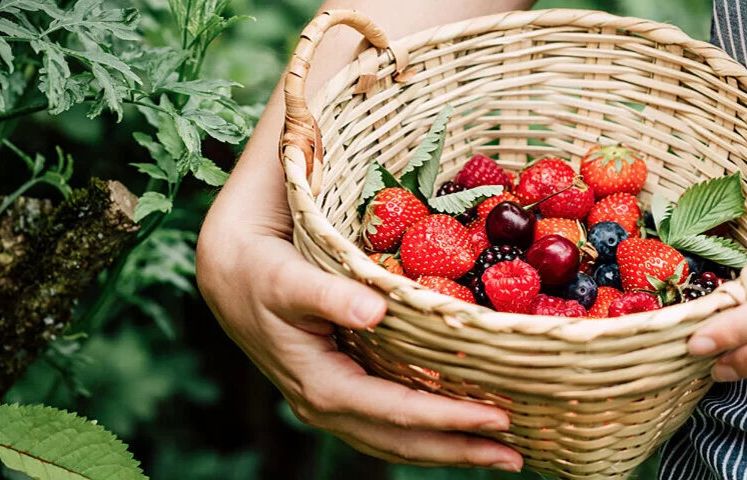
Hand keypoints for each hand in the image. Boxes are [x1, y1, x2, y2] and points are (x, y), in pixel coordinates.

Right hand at [196, 126, 521, 470]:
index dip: (449, 418)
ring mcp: (333, 406)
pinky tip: (460, 429)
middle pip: (402, 443)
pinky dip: (428, 433)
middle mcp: (327, 407)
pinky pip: (390, 426)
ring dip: (449, 450)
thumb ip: (331, 294)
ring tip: (501, 453)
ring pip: (397, 443)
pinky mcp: (340, 394)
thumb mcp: (290, 279)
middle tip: (517, 454)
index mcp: (321, 386)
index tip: (498, 416)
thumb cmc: (263, 271)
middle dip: (460, 450)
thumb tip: (374, 310)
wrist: (229, 274)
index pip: (397, 413)